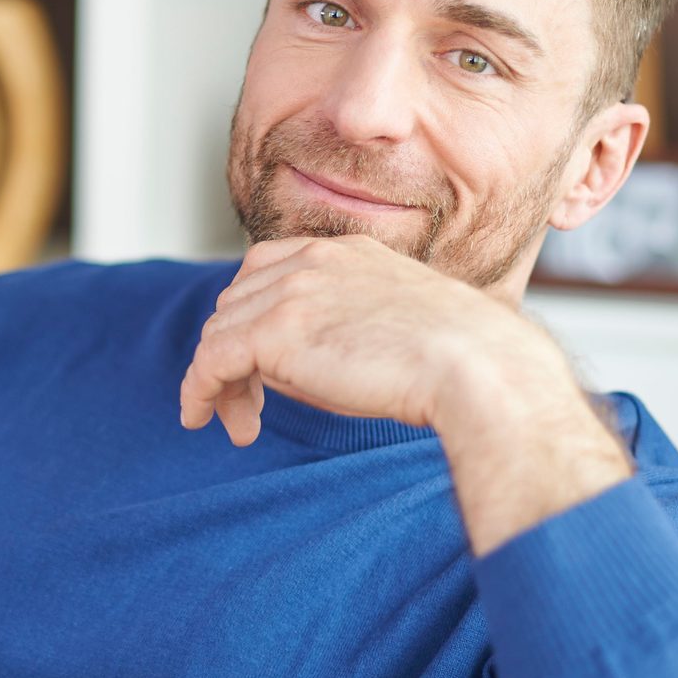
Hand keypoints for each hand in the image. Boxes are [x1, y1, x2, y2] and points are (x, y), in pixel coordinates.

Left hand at [178, 234, 545, 446]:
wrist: (479, 366)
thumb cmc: (454, 360)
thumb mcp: (387, 328)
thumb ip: (333, 331)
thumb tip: (276, 369)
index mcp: (344, 251)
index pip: (266, 271)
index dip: (251, 317)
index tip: (257, 364)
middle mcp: (312, 259)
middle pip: (237, 302)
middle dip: (234, 354)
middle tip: (248, 408)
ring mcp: (292, 290)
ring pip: (220, 332)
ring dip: (219, 381)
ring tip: (241, 426)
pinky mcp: (276, 330)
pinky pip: (211, 359)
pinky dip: (198, 389)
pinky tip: (200, 418)